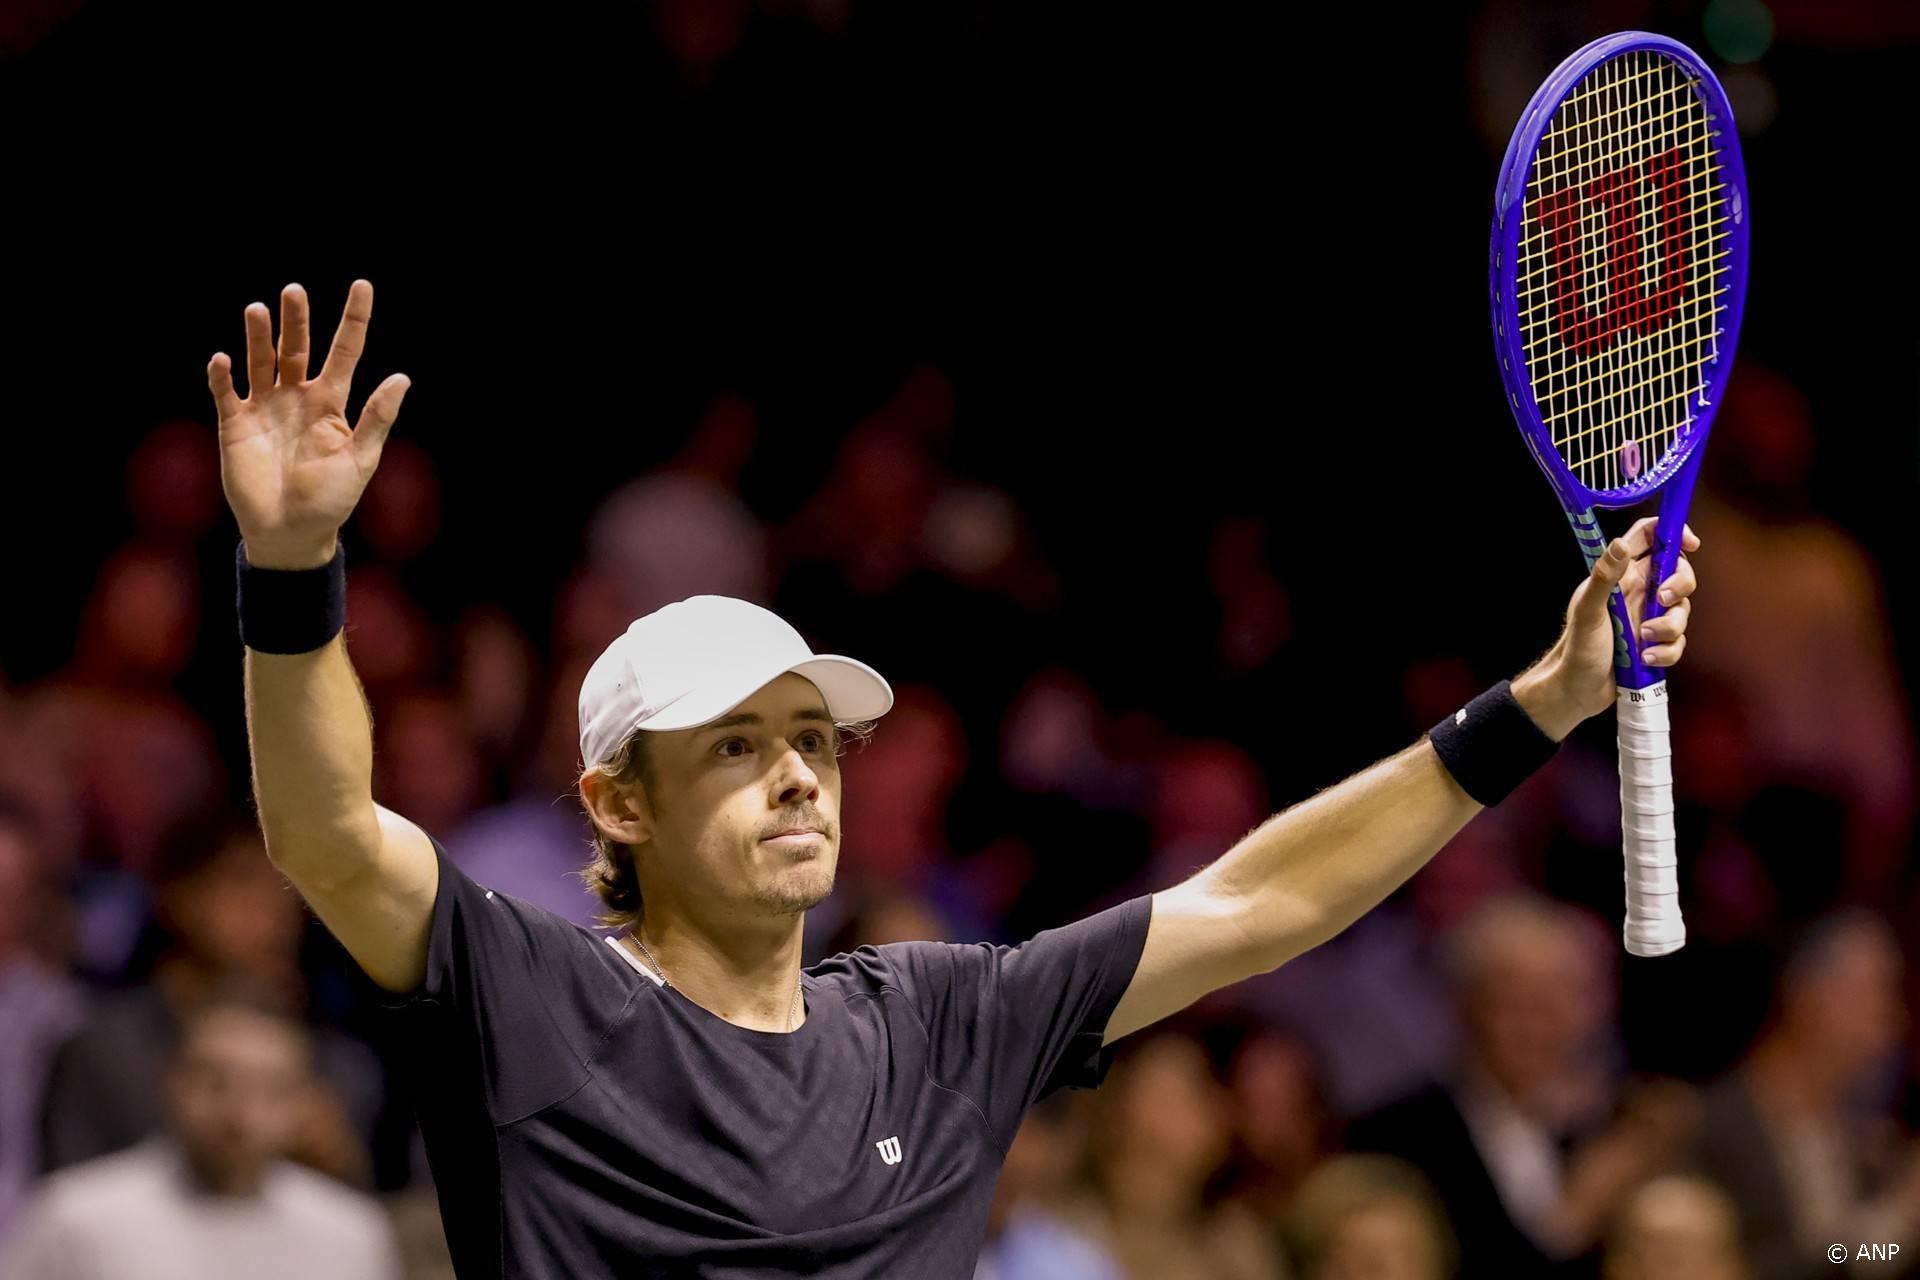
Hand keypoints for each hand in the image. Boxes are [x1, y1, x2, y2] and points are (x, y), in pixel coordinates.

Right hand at [208, 280, 409, 568]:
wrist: (290, 533)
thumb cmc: (330, 500)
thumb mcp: (359, 459)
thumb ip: (377, 418)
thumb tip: (403, 378)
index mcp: (332, 403)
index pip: (345, 352)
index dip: (353, 319)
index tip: (362, 285)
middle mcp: (297, 398)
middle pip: (296, 348)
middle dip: (295, 319)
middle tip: (294, 291)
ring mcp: (265, 408)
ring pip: (261, 361)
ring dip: (258, 337)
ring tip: (257, 310)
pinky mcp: (235, 424)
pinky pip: (226, 392)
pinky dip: (223, 375)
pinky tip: (224, 359)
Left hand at [1513, 516, 1700, 738]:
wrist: (1577, 689)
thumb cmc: (1577, 647)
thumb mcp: (1589, 610)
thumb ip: (1604, 576)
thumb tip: (1621, 544)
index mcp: (1621, 577)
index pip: (1649, 539)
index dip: (1672, 533)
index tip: (1690, 543)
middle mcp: (1638, 593)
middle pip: (1678, 573)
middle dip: (1680, 585)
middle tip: (1662, 600)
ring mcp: (1648, 618)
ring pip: (1681, 610)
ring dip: (1669, 626)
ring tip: (1643, 640)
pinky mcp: (1655, 643)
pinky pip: (1678, 641)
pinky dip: (1667, 651)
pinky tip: (1646, 659)